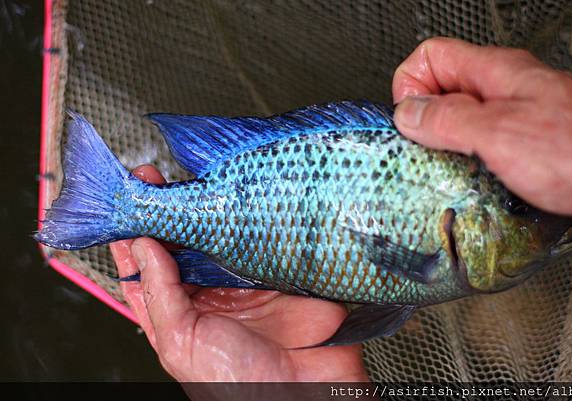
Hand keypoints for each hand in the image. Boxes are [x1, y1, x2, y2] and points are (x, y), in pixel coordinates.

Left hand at [109, 165, 367, 382]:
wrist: (304, 389)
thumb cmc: (237, 382)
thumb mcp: (182, 342)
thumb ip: (161, 294)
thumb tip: (143, 246)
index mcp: (180, 314)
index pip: (147, 269)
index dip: (133, 236)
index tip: (123, 203)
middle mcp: (209, 292)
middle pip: (180, 244)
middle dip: (164, 212)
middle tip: (151, 181)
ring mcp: (242, 277)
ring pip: (215, 234)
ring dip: (202, 208)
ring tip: (186, 181)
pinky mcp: (274, 267)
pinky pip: (255, 234)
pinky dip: (244, 214)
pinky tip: (233, 195)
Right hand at [392, 37, 571, 227]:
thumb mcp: (500, 133)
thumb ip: (449, 120)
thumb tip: (408, 114)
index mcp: (495, 72)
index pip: (431, 56)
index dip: (411, 84)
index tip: (409, 118)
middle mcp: (504, 91)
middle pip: (442, 91)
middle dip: (426, 122)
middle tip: (427, 150)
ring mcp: (515, 118)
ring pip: (461, 123)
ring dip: (447, 148)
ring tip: (451, 169)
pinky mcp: (524, 147)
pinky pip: (481, 148)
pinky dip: (469, 165)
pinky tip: (475, 183)